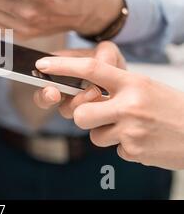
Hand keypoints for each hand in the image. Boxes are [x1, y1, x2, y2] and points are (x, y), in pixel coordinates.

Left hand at [34, 53, 183, 169]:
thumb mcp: (146, 87)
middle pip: (81, 114)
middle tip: (98, 115)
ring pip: (94, 136)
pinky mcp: (135, 150)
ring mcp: (132, 129)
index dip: (63, 66)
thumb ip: (115, 89)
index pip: (91, 69)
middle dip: (83, 117)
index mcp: (133, 83)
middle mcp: (130, 104)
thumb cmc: (172, 108)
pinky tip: (144, 140)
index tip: (43, 64)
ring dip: (107, 134)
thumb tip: (84, 96)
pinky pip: (114, 150)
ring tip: (132, 128)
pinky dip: (125, 147)